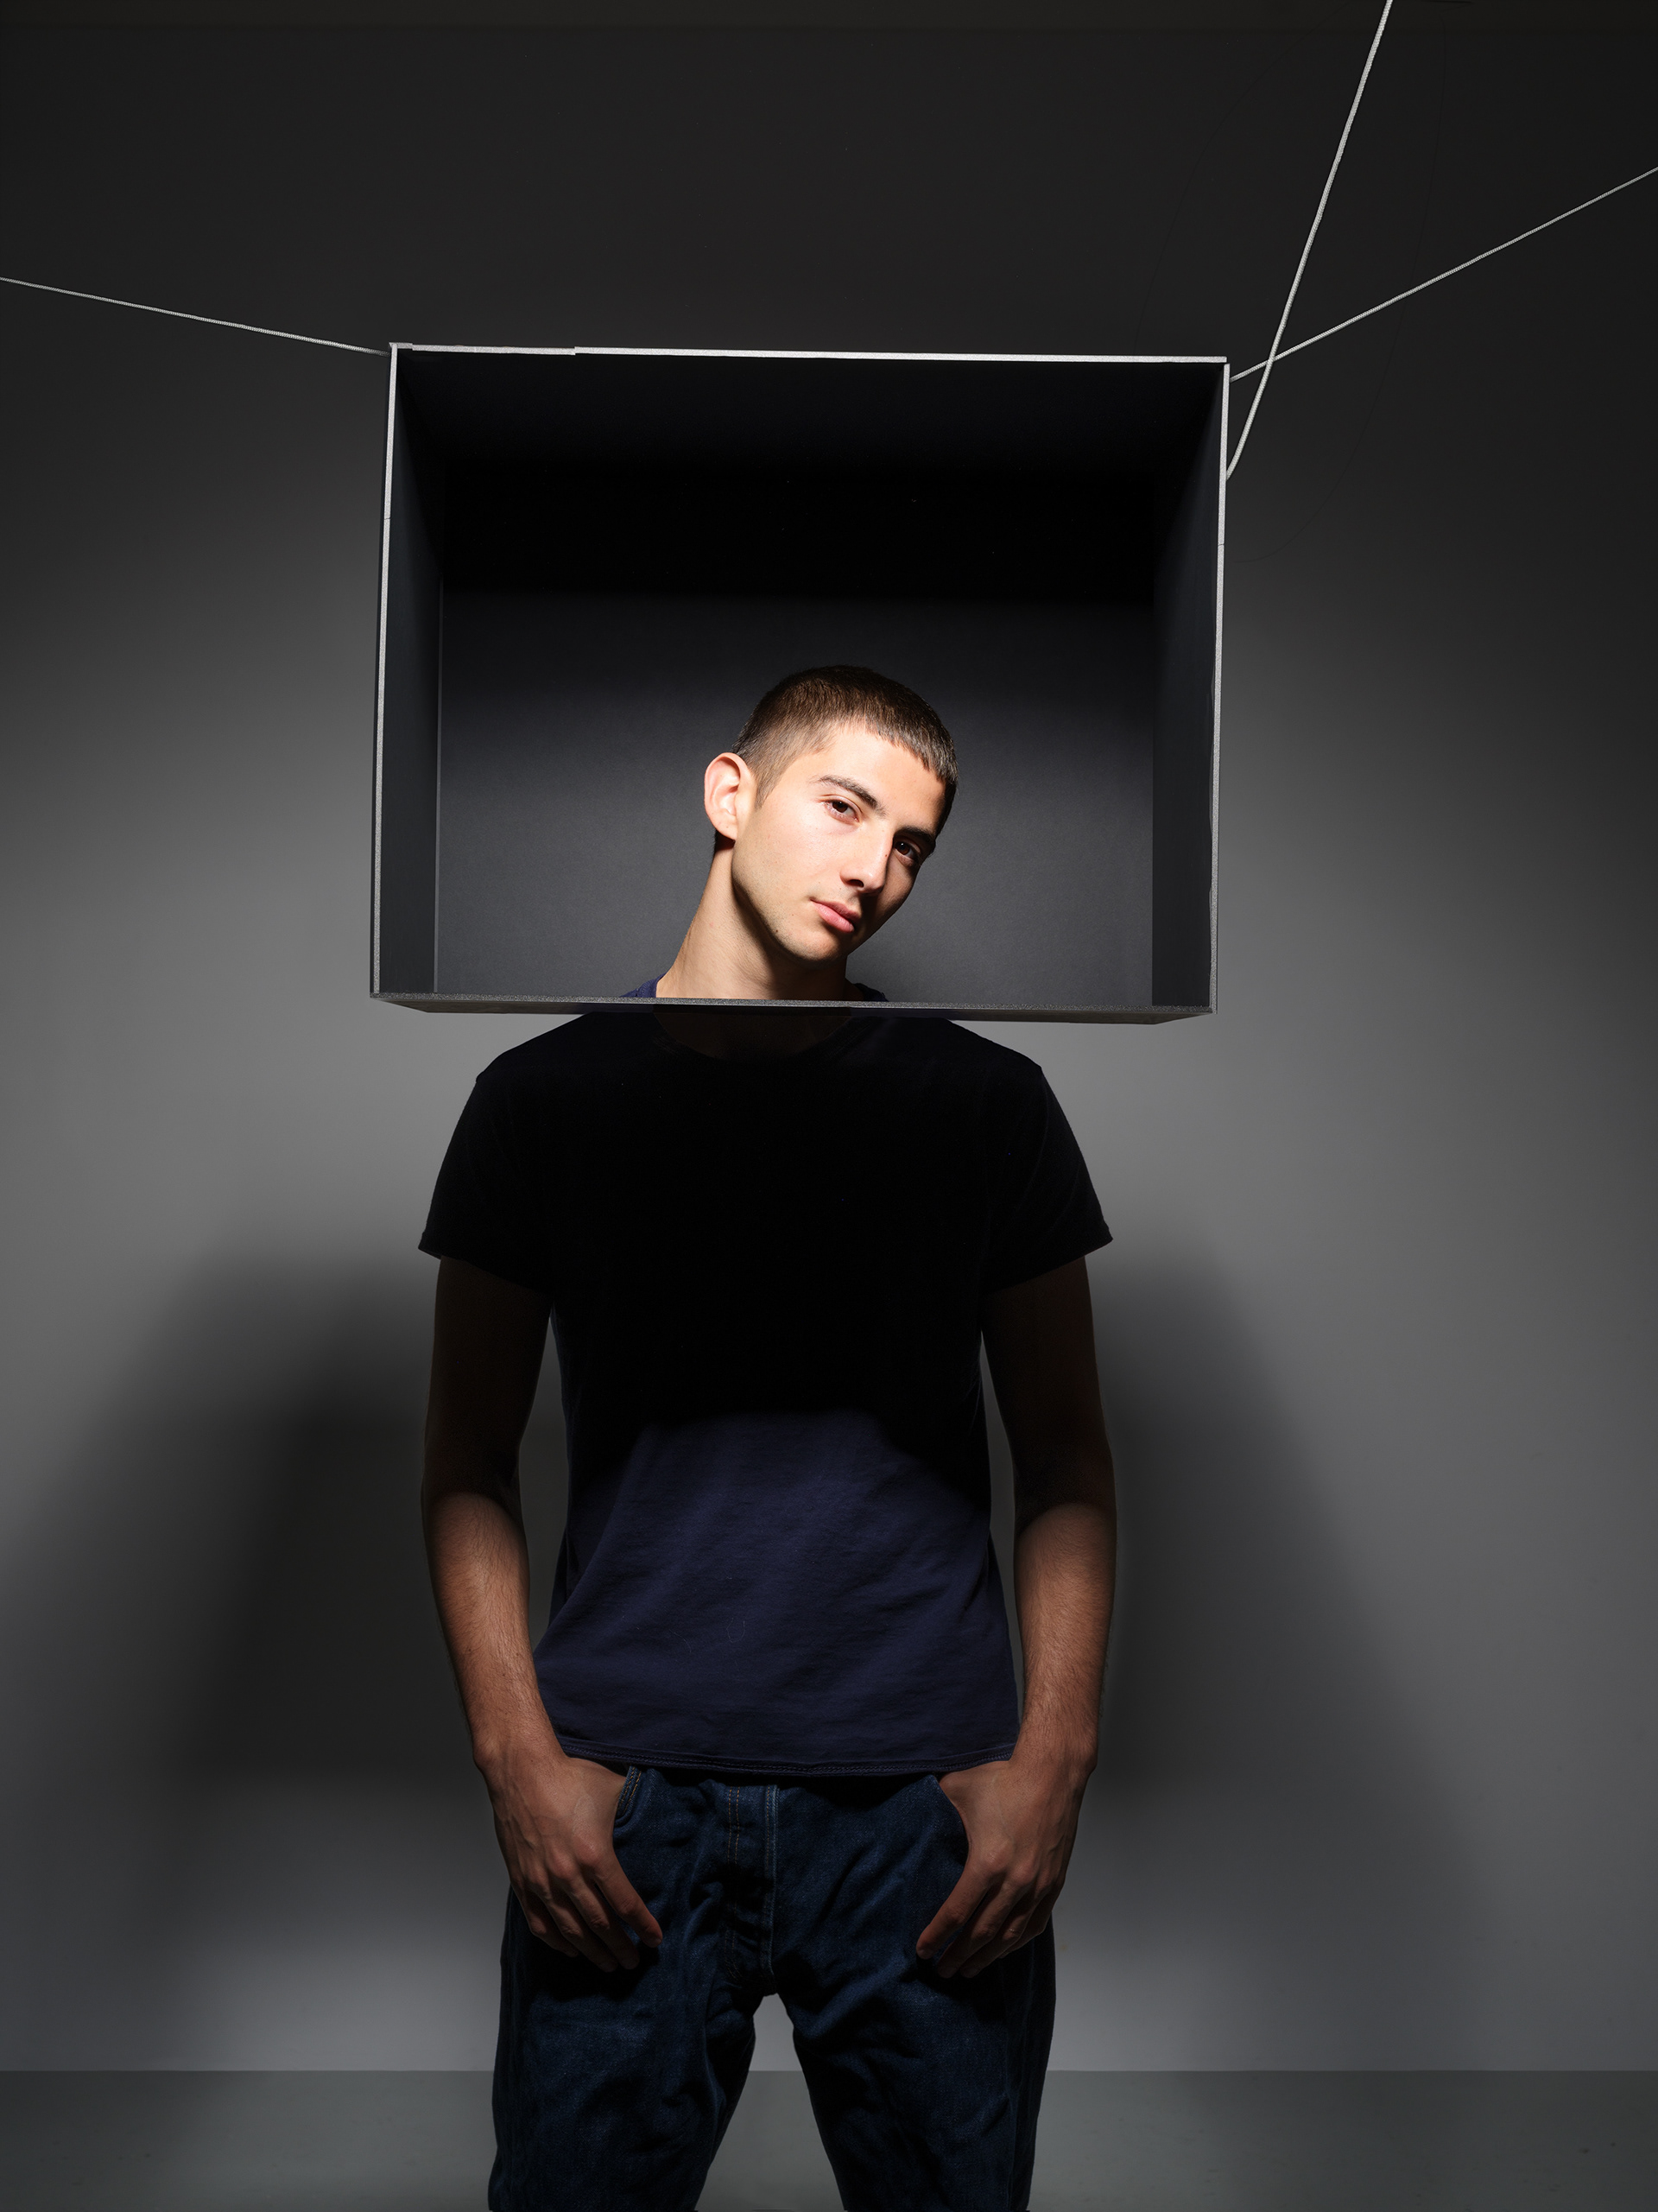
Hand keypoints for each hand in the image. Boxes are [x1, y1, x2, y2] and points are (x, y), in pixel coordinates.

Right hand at [484, 1734, 662, 1970]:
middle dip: (620, 1948)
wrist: (522, 1772)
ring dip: (591, 1951)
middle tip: (633, 1962)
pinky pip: (540, 1923)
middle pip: (600, 1925)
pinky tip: (570, 1949)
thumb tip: (666, 1815)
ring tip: (607, 1964)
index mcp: (595, 1855)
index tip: (654, 1940)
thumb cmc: (569, 1777)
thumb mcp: (614, 1790)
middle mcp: (568, 1875)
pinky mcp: (522, 1882)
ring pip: (570, 1931)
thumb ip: (638, 1809)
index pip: (625, 1904)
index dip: (642, 1926)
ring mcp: (542, 1882)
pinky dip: (557, 1941)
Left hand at [916, 1751, 1087, 1978]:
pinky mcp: (1054, 1883)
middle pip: (982, 1933)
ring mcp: (1038, 1886)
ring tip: (969, 1970)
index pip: (956, 1913)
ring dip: (987, 1957)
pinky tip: (1003, 1950)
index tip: (923, 1950)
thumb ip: (933, 1809)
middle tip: (942, 1971)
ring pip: (1010, 1936)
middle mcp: (1015, 1882)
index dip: (937, 1935)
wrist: (1053, 1775)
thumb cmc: (1004, 1780)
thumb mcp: (957, 1790)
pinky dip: (1016, 1943)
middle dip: (959, 1955)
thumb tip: (908, 1816)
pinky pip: (1034, 1925)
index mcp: (987, 1863)